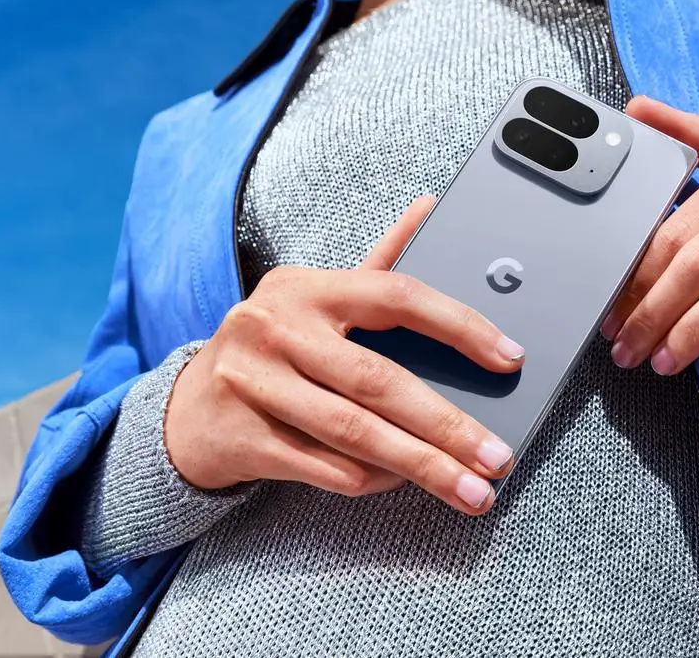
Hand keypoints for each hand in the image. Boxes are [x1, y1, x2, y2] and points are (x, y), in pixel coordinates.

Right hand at [164, 196, 524, 514]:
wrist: (189, 410)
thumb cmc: (275, 348)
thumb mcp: (318, 299)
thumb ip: (379, 262)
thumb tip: (432, 207)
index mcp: (307, 288)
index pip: (397, 295)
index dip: (461, 326)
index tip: (509, 359)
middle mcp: (276, 329)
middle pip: (379, 381)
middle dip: (448, 426)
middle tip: (498, 459)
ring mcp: (255, 385)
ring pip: (355, 433)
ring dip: (422, 467)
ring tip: (471, 490)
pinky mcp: (246, 438)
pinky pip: (327, 467)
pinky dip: (375, 480)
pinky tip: (407, 484)